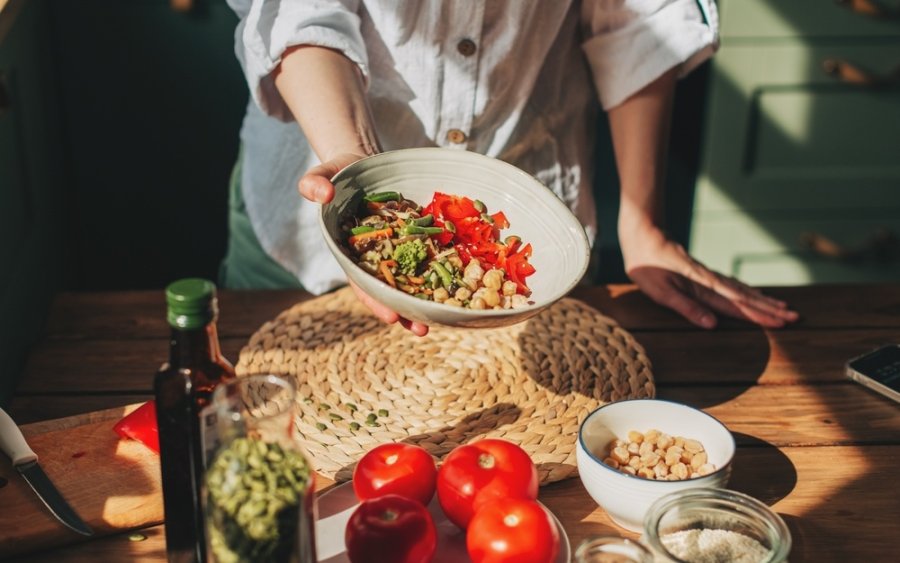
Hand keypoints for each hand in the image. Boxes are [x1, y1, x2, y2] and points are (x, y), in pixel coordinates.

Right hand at [298, 155, 429, 336]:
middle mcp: (377, 256)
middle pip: (391, 289)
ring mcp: (399, 249)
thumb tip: (320, 193)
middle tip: (421, 330)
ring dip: (427, 300)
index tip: (390, 316)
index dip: (375, 300)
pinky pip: (432, 255)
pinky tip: (459, 284)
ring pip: (413, 279)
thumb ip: (316, 183)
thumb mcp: (326, 173)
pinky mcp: (418, 237)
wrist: (366, 165)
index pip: (362, 281)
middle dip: (405, 311)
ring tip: (445, 318)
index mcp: (351, 251)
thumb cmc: (342, 172)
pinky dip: (444, 270)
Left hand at [621, 228, 798, 328]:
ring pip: (742, 290)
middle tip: (794, 318)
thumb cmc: (647, 267)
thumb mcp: (661, 292)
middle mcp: (711, 282)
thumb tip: (713, 325)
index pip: (737, 306)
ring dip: (762, 300)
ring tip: (783, 307)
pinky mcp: (703, 274)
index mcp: (704, 287)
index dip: (760, 315)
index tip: (782, 323)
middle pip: (746, 298)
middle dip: (769, 309)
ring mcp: (709, 277)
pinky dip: (747, 291)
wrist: (644, 237)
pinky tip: (754, 294)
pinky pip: (732, 285)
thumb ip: (687, 308)